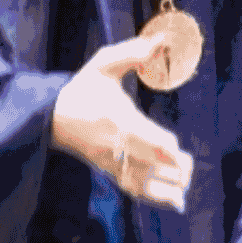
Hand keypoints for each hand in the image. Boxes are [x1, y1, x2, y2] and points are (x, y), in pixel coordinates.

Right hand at [50, 35, 194, 212]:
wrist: (52, 115)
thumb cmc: (83, 87)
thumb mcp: (104, 64)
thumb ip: (133, 53)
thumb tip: (161, 41)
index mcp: (115, 118)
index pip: (144, 138)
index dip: (165, 149)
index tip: (179, 151)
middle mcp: (113, 144)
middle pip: (147, 163)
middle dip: (172, 170)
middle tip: (189, 167)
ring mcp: (109, 161)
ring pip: (141, 183)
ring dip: (165, 189)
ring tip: (185, 188)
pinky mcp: (108, 170)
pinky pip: (133, 188)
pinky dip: (154, 197)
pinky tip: (175, 201)